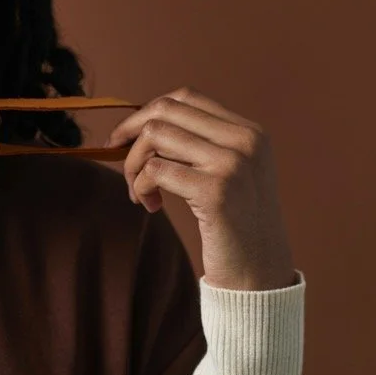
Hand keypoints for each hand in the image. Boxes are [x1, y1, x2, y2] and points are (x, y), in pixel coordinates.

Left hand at [106, 87, 296, 290]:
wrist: (260, 276)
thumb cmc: (235, 227)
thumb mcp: (229, 174)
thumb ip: (199, 145)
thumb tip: (141, 124)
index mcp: (250, 132)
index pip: (187, 97)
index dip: (148, 111)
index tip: (125, 135)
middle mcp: (245, 141)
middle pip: (167, 110)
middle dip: (131, 131)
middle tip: (116, 155)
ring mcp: (232, 163)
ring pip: (155, 135)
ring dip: (134, 164)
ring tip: (139, 192)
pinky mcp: (216, 191)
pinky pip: (156, 170)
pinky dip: (141, 186)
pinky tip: (150, 206)